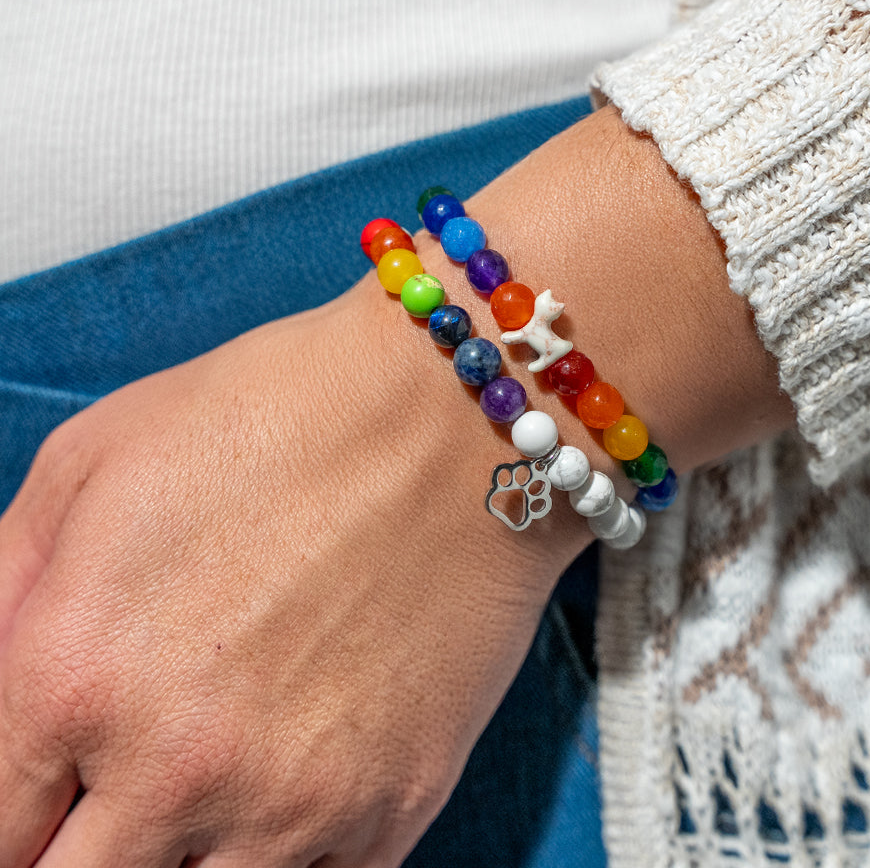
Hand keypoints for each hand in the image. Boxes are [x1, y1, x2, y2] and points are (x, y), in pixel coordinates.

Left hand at [0, 106, 791, 865]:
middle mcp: (174, 765)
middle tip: (104, 807)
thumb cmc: (280, 413)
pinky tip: (281, 804)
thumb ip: (4, 587)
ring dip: (176, 866)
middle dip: (71, 851)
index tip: (38, 798)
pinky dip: (279, 866)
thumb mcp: (95, 458)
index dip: (7, 818)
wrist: (458, 418)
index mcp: (72, 671)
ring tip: (198, 801)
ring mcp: (295, 802)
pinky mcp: (394, 809)